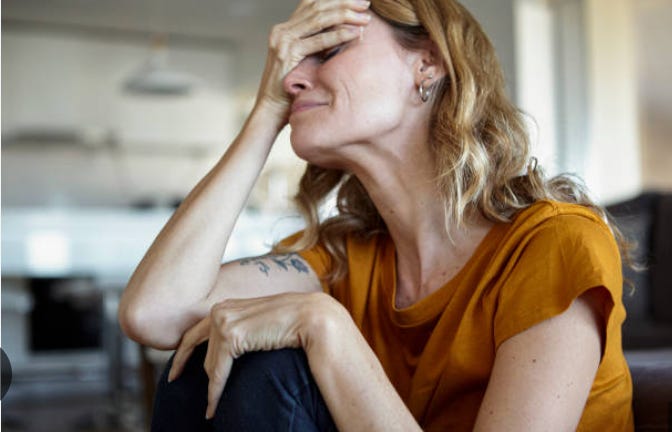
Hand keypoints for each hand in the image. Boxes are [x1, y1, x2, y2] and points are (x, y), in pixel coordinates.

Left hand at [167, 291, 330, 418]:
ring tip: (211, 407)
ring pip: (209, 364)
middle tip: (184, 388)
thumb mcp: (259, 322)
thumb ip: (243, 327)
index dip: (183, 353)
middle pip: (201, 350)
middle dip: (194, 372)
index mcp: (226, 305)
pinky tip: (213, 406)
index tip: (175, 371)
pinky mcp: (231, 336)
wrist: (311, 317)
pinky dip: (215, 391)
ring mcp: (223, 321)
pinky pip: (218, 372)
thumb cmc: (291, 321)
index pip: (195, 332)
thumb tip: (231, 346)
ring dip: (211, 387)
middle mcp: (220, 310)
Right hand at [254, 0, 371, 119]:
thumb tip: (344, 34)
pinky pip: (318, 41)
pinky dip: (338, 35)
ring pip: (318, 18)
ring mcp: (283, 41)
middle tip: (366, 4)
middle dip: (344, 3)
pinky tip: (354, 33)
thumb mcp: (305, 61)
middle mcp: (281, 30)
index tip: (357, 2)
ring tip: (365, 18)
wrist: (270, 110)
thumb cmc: (290, 91)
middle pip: (316, 6)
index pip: (311, 4)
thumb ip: (317, 46)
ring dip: (345, 16)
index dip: (334, 0)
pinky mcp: (287, 54)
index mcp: (284, 29)